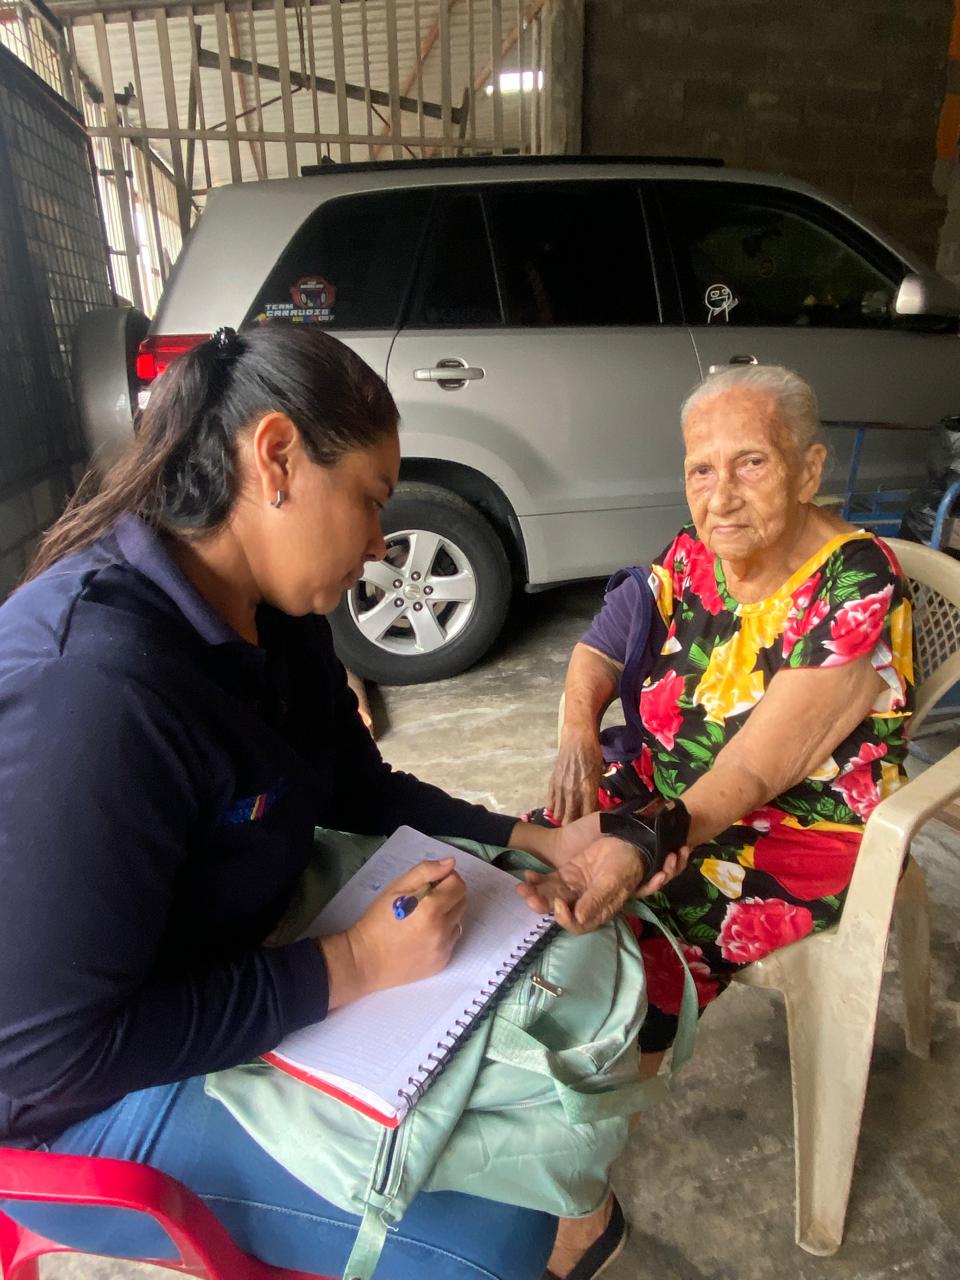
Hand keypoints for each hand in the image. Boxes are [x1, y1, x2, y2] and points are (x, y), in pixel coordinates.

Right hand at [319, 858, 464, 1007]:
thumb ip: (425, 871)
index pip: (458, 885)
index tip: (433, 882)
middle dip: (448, 895)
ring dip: (447, 915)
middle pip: (461, 902)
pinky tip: (422, 936)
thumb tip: (451, 863)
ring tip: (423, 919)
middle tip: (426, 899)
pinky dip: (443, 934)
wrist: (365, 961)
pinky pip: (451, 941)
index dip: (447, 879)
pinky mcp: (442, 963)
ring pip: (458, 921)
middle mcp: (442, 930)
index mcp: (431, 909)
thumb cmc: (377, 921)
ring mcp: (444, 949)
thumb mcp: (396, 888)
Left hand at [516, 836, 690, 933]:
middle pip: (559, 910)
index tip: (558, 904)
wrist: (628, 841)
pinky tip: (528, 875)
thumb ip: (595, 899)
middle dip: (543, 905)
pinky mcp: (567, 875)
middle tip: (529, 898)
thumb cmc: (625, 863)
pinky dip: (537, 880)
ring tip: (521, 888)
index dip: (565, 918)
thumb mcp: (612, 881)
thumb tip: (579, 918)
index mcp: (598, 910)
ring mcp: (574, 888)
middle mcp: (584, 903)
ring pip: (550, 895)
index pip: (578, 923)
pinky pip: (549, 881)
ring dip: (535, 893)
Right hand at [545, 731, 603, 823]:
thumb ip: (594, 795)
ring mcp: (560, 788)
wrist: (577, 740)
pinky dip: (554, 809)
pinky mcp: (552, 783)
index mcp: (587, 790)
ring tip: (568, 822)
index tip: (591, 829)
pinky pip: (550, 803)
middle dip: (574, 828)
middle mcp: (572, 792)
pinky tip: (557, 812)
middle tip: (578, 831)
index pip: (587, 817)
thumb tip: (594, 810)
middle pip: (570, 820)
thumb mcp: (598, 776)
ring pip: (558, 814)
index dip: (589, 826)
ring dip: (563, 819)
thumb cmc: (593, 756)